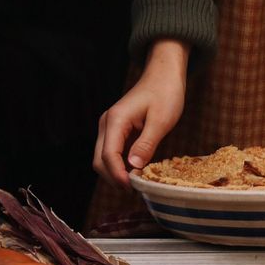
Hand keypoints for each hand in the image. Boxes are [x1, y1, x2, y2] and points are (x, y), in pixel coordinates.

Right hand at [93, 39, 189, 188]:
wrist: (164, 74)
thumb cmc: (165, 93)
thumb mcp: (161, 120)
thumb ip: (146, 144)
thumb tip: (133, 167)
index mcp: (115, 120)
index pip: (108, 155)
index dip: (117, 175)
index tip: (132, 188)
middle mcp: (107, 123)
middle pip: (99, 160)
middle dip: (114, 178)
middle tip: (135, 189)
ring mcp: (110, 126)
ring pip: (103, 158)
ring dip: (116, 173)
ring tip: (137, 182)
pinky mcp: (116, 130)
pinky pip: (113, 152)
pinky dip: (121, 164)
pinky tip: (136, 170)